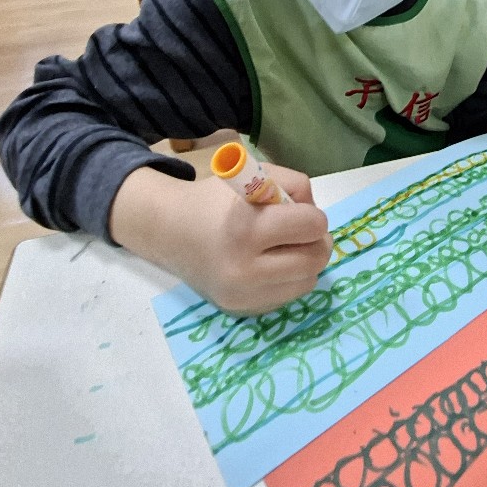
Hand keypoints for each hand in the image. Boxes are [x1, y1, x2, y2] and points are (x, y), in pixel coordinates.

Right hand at [109, 163, 332, 314]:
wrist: (170, 232)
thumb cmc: (214, 200)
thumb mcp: (253, 176)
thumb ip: (294, 186)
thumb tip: (317, 219)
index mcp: (246, 228)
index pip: (311, 226)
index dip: (312, 214)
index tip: (299, 211)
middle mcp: (244, 269)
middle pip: (314, 259)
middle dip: (316, 241)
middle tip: (303, 231)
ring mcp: (243, 295)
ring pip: (307, 282)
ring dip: (306, 262)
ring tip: (287, 247)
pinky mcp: (242, 310)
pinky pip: (288, 296)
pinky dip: (289, 279)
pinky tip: (271, 264)